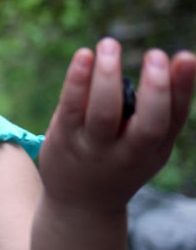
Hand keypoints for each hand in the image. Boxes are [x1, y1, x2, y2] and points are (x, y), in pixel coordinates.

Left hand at [40, 37, 195, 214]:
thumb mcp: (147, 145)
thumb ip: (160, 111)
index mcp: (155, 149)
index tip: (185, 57)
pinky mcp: (64, 139)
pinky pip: (71, 107)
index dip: (182, 88)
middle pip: (147, 125)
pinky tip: (84, 55)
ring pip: (104, 113)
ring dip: (107, 77)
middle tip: (155, 53)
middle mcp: (129, 152)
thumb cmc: (119, 161)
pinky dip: (77, 80)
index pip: (174, 118)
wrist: (81, 205)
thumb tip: (178, 59)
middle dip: (155, 89)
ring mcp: (94, 147)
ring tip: (109, 44)